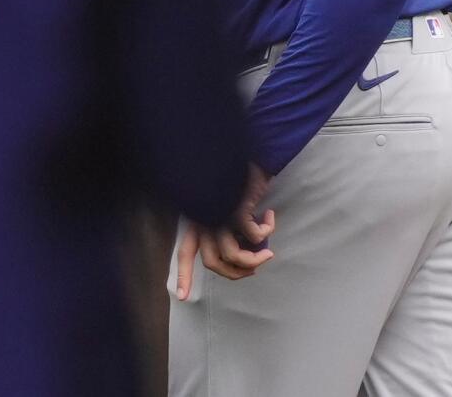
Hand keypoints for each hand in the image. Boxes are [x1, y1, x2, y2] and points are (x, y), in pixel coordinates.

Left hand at [174, 165, 276, 299]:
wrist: (244, 154)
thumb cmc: (236, 178)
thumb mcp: (224, 202)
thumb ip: (224, 223)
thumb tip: (243, 247)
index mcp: (197, 219)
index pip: (185, 252)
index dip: (183, 275)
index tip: (180, 297)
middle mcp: (206, 221)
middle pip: (213, 262)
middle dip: (235, 273)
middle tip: (254, 270)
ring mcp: (221, 217)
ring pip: (234, 255)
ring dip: (255, 260)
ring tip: (268, 254)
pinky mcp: (238, 211)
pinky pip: (255, 235)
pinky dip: (268, 231)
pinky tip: (271, 217)